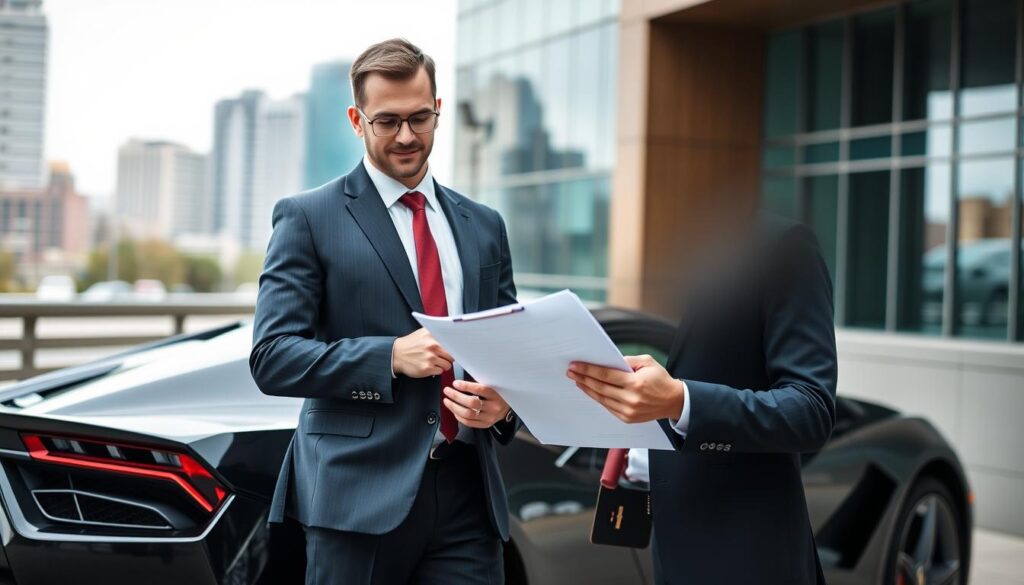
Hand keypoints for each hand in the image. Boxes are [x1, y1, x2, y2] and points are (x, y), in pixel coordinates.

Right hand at [392, 328, 453, 378]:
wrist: (396, 355)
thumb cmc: (410, 344)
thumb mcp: (423, 332)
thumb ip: (437, 332)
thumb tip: (452, 333)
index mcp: (433, 336)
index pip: (452, 342)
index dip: (455, 347)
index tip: (455, 350)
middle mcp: (432, 346)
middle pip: (452, 355)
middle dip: (449, 358)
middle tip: (442, 357)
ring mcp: (430, 358)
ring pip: (448, 365)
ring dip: (443, 365)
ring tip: (435, 362)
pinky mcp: (427, 368)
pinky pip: (440, 371)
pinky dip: (437, 370)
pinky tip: (430, 366)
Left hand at [443, 380, 510, 428]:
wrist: (508, 407)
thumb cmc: (497, 394)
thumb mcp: (492, 386)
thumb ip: (478, 384)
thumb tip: (460, 382)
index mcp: (496, 394)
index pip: (480, 390)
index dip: (466, 386)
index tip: (455, 383)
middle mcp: (494, 407)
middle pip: (472, 402)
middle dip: (456, 396)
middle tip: (447, 391)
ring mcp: (489, 417)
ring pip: (468, 414)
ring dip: (454, 407)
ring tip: (447, 401)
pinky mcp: (485, 424)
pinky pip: (468, 422)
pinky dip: (459, 416)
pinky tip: (454, 410)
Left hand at [567, 355, 683, 423]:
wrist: (673, 401)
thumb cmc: (660, 379)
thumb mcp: (647, 362)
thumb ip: (627, 360)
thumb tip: (607, 361)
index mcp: (636, 383)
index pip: (606, 375)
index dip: (588, 370)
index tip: (576, 365)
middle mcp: (631, 399)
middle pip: (600, 387)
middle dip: (583, 378)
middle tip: (571, 371)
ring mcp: (628, 411)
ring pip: (601, 398)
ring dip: (587, 389)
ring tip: (577, 380)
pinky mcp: (627, 418)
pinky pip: (607, 406)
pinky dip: (597, 398)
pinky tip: (590, 390)